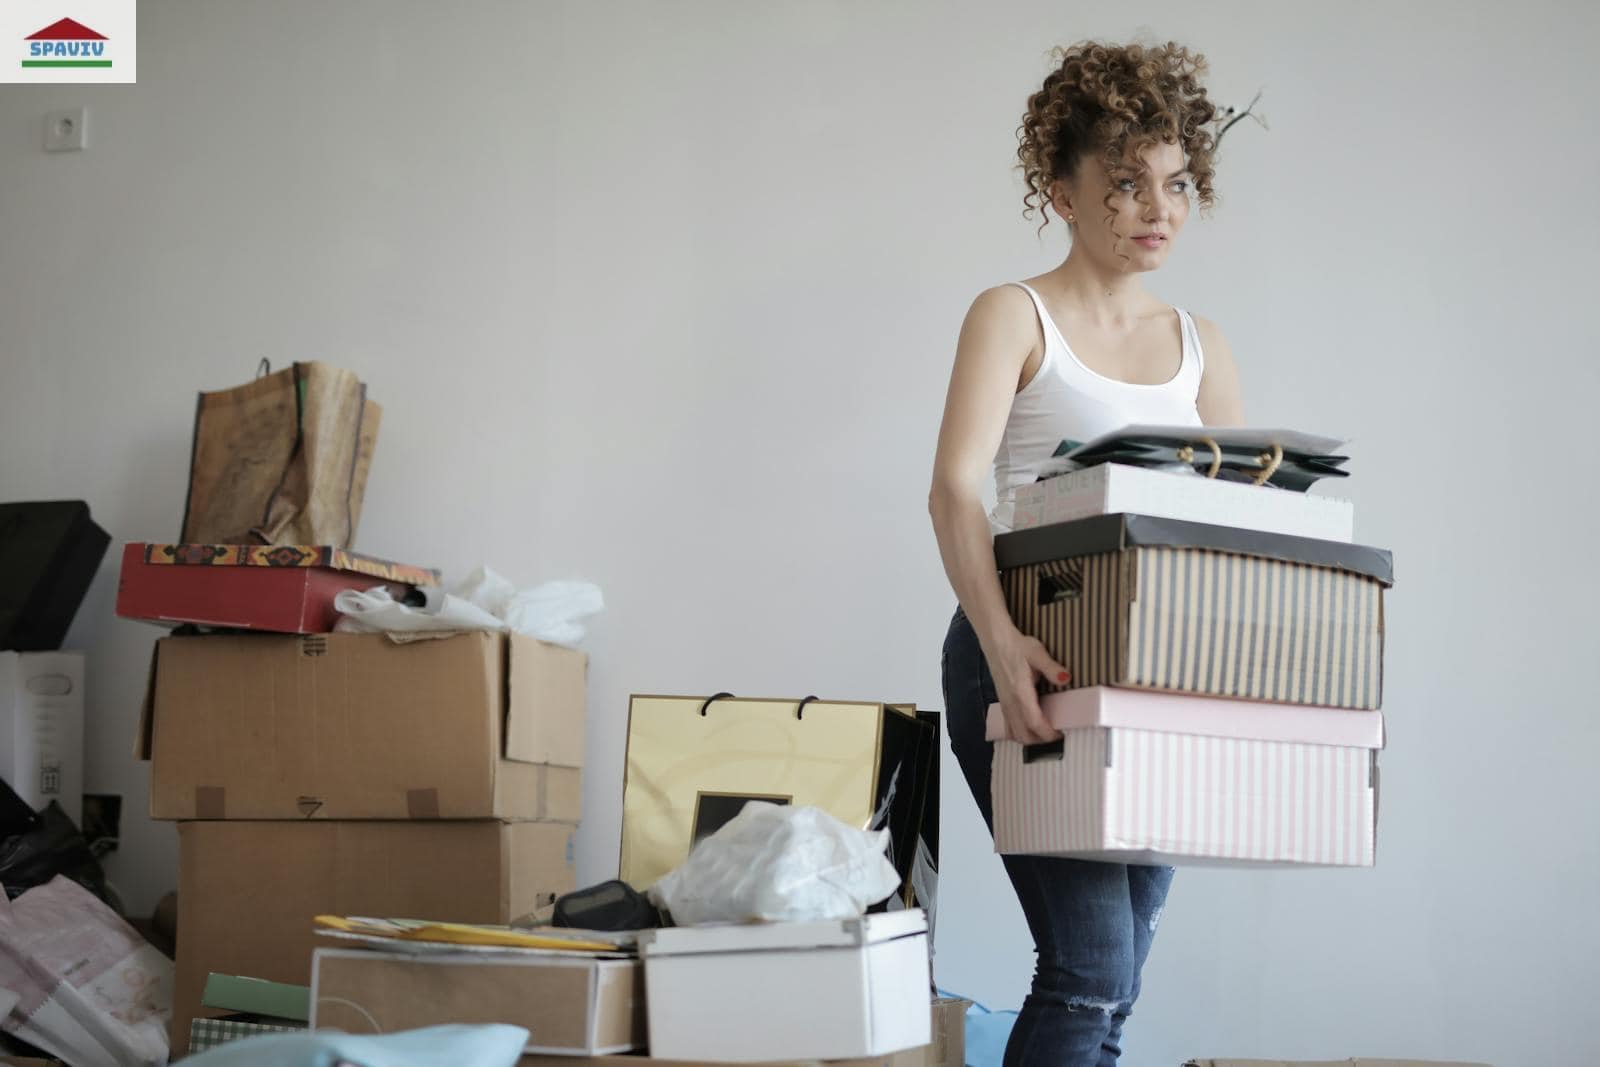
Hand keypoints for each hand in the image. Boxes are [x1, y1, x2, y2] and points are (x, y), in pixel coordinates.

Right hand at [982, 626, 1069, 743]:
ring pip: (1015, 734)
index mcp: (1020, 693)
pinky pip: (1010, 727)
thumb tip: (1066, 679)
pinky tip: (1031, 727)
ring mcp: (1005, 705)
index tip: (1061, 734)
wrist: (997, 642)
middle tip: (1057, 734)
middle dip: (1041, 741)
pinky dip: (1020, 733)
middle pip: (1024, 735)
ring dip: (1030, 738)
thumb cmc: (1018, 647)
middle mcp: (1010, 703)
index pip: (1034, 723)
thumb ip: (1052, 668)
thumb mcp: (1038, 653)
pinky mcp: (1003, 703)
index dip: (1048, 734)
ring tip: (1046, 732)